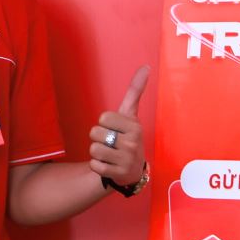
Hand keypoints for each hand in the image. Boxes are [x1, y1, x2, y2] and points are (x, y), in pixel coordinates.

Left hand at [89, 65, 149, 186]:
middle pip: (95, 132)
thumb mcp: (131, 115)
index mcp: (134, 126)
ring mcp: (126, 159)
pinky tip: (108, 165)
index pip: (103, 117)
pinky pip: (94, 165)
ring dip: (97, 152)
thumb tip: (146, 67)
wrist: (133, 169)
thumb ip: (135, 91)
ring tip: (109, 154)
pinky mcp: (118, 173)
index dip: (105, 123)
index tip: (115, 129)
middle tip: (111, 143)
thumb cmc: (128, 137)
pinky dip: (97, 165)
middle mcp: (132, 142)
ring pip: (93, 149)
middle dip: (99, 138)